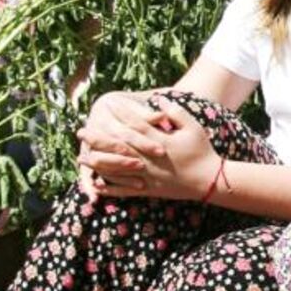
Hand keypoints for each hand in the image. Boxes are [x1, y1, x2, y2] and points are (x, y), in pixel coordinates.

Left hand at [83, 95, 216, 202]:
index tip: (106, 107)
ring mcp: (147, 176)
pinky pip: (124, 190)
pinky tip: (96, 185)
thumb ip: (175, 113)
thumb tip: (158, 100)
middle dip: (98, 139)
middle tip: (81, 132)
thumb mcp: (193, 127)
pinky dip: (110, 189)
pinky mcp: (148, 190)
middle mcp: (149, 159)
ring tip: (81, 157)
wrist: (209, 180)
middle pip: (118, 147)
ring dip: (97, 163)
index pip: (134, 126)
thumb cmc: (201, 151)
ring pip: (117, 169)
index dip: (119, 116)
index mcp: (160, 141)